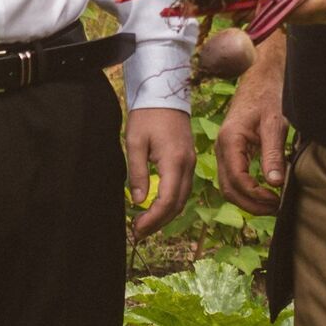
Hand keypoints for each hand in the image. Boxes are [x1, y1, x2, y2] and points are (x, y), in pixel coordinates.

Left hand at [125, 108, 193, 239]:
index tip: (137, 229)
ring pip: (182, 198)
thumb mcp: (135, 143)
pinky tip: (155, 207)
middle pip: (177, 204)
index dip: (153, 219)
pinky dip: (171, 202)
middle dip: (158, 222)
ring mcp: (191, 163)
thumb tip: (139, 201)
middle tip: (137, 232)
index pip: (167, 200)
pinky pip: (183, 188)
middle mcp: (188, 165)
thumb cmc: (147, 115)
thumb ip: (138, 173)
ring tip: (144, 224)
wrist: (164, 93)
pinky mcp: (188, 160)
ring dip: (165, 215)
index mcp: (174, 160)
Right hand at [214, 49, 289, 214]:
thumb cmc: (268, 97)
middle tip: (276, 207)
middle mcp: (221, 148)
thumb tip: (275, 184)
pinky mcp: (230, 152)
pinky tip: (265, 191)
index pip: (237, 180)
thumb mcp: (275, 124)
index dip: (256, 195)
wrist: (260, 79)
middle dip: (251, 204)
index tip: (276, 199)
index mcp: (230, 141)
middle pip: (228, 189)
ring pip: (228, 186)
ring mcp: (223, 151)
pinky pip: (232, 177)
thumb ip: (273, 154)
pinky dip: (246, 190)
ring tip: (272, 203)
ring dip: (248, 199)